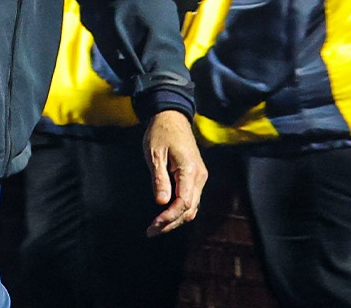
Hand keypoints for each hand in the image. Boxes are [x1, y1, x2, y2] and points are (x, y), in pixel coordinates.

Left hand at [143, 109, 206, 235]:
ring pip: (191, 207)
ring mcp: (200, 177)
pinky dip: (178, 210)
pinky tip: (164, 215)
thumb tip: (161, 202)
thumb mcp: (155, 154)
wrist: (172, 117)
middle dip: (171, 223)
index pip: (184, 202)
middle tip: (151, 231)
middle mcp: (200, 177)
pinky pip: (190, 199)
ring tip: (155, 228)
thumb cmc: (161, 133)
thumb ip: (159, 179)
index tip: (153, 225)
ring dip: (175, 219)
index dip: (169, 217)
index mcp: (190, 170)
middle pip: (189, 210)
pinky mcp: (195, 177)